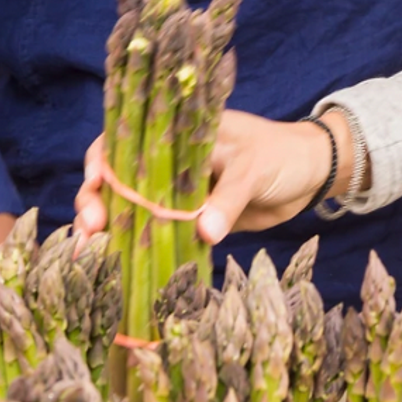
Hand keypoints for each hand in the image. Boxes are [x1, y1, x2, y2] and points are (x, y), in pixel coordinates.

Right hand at [71, 109, 351, 244]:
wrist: (310, 175)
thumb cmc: (281, 154)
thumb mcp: (254, 167)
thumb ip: (229, 197)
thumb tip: (204, 232)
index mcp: (178, 132)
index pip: (126, 138)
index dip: (102, 160)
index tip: (95, 183)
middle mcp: (169, 161)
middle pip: (118, 178)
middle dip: (96, 200)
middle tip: (92, 228)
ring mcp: (176, 192)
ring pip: (131, 209)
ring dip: (109, 230)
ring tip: (91, 252)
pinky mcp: (188, 220)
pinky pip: (156, 234)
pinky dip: (137, 249)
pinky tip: (117, 268)